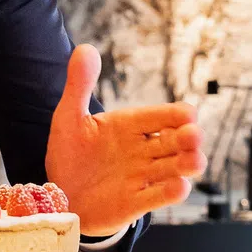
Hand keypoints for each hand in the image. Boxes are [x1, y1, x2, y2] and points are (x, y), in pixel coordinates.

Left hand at [45, 44, 205, 235]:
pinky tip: (178, 186)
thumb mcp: (69, 116)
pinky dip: (170, 192)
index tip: (187, 115)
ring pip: (175, 169)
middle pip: (176, 141)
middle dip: (188, 139)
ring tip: (194, 161)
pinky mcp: (134, 202)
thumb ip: (79, 85)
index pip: (164, 115)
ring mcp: (141, 177)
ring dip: (188, 165)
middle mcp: (143, 150)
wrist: (57, 194)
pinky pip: (157, 197)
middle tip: (193, 136)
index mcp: (131, 125)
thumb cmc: (69, 152)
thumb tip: (86, 48)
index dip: (179, 114)